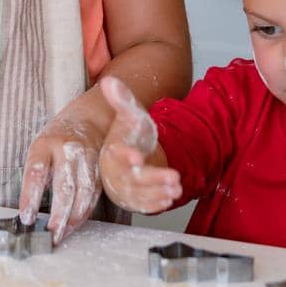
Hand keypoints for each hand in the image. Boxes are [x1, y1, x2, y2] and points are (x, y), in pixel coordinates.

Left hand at [19, 103, 108, 246]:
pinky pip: (92, 195)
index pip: (36, 172)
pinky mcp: (100, 170)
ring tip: (61, 235)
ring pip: (82, 194)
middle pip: (64, 187)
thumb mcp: (40, 146)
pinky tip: (74, 225)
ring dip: (72, 219)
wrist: (89, 119)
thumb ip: (36, 173)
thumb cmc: (57, 138)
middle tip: (49, 234)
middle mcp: (68, 150)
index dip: (31, 197)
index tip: (26, 218)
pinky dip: (83, 213)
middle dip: (57, 215)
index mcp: (46, 143)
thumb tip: (28, 210)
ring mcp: (87, 159)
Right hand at [96, 76, 181, 214]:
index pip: (117, 154)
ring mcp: (125, 187)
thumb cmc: (129, 134)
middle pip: (132, 178)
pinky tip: (168, 200)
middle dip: (153, 180)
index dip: (126, 156)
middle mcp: (117, 171)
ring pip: (140, 194)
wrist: (130, 154)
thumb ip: (121, 99)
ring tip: (176, 190)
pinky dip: (155, 204)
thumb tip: (109, 81)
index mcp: (113, 150)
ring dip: (158, 193)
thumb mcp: (129, 114)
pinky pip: (143, 204)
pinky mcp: (133, 198)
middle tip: (173, 179)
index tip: (137, 157)